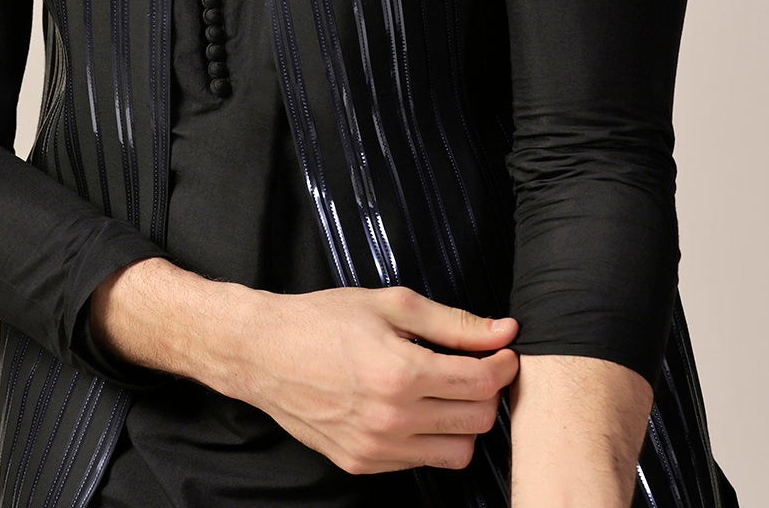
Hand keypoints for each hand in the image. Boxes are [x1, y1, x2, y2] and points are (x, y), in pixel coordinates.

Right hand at [92, 262, 516, 473]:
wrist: (265, 353)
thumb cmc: (324, 320)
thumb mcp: (391, 304)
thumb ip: (452, 322)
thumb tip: (503, 331)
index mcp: (401, 373)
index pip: (482, 383)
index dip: (503, 364)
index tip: (502, 351)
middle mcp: (392, 419)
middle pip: (478, 421)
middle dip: (488, 392)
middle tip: (478, 367)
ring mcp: (376, 448)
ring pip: (457, 453)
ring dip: (463, 423)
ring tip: (447, 391)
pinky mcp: (362, 464)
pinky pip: (420, 462)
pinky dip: (429, 439)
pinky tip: (415, 409)